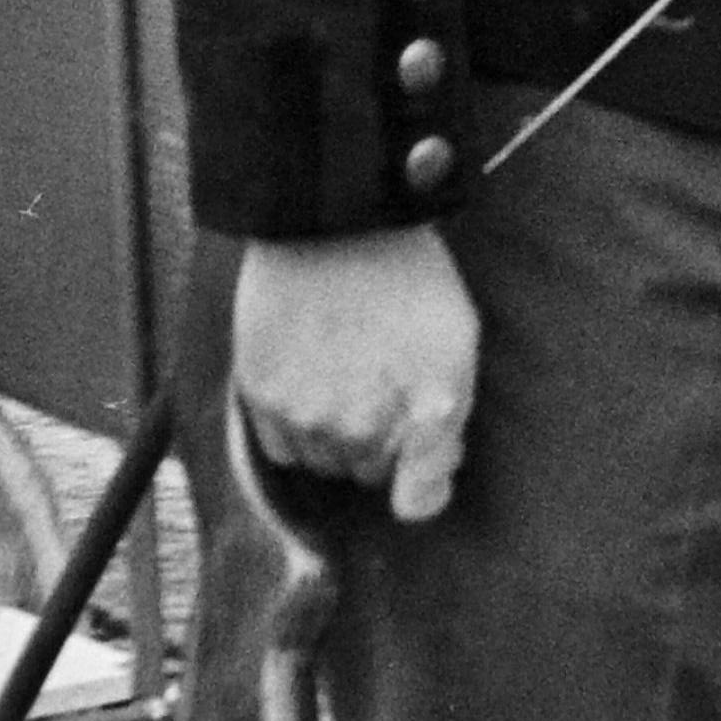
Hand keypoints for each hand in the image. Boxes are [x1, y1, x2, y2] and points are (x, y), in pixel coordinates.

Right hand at [233, 227, 478, 522]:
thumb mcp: (459, 338)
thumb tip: (435, 476)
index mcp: (422, 418)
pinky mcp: (261, 395)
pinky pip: (279, 447)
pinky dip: (293, 427)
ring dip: (334, 435)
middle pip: (368, 474)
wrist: (333, 219)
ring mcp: (306, 416)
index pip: (419, 501)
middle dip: (379, 441)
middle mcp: (362, 431)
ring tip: (342, 375)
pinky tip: (307, 380)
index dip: (425, 477)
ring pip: (322, 462)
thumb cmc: (407, 275)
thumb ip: (451, 420)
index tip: (423, 450)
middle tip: (380, 385)